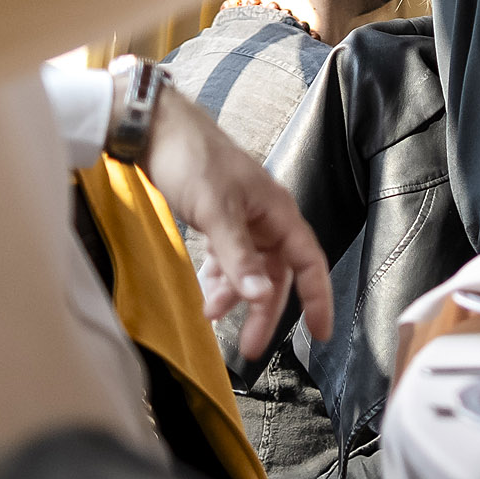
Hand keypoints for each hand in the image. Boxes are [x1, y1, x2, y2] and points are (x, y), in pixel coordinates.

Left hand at [142, 91, 332, 358]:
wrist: (158, 131)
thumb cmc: (193, 161)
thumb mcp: (217, 212)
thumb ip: (239, 258)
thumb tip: (261, 297)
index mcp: (279, 213)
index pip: (309, 262)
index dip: (319, 298)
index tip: (321, 333)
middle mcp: (267, 219)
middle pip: (277, 275)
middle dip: (264, 310)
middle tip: (249, 346)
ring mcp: (244, 221)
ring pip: (251, 271)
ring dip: (235, 296)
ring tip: (212, 317)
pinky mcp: (220, 222)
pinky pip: (228, 261)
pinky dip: (219, 280)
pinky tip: (207, 294)